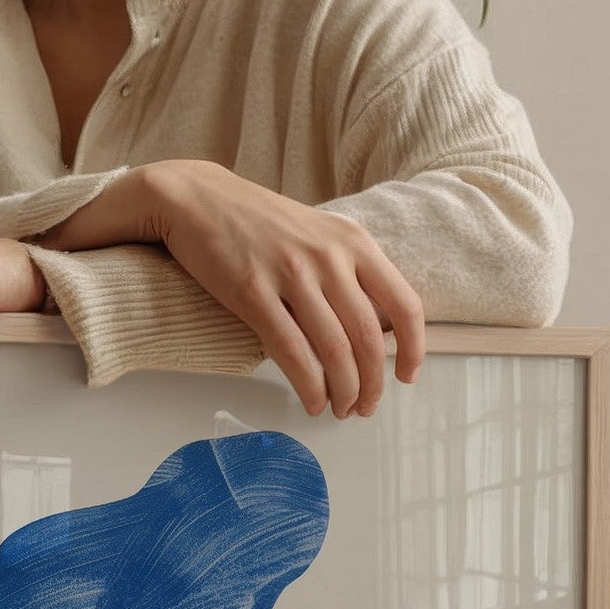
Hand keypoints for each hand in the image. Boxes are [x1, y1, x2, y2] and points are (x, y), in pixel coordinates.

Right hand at [41, 161, 424, 418]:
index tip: (407, 377)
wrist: (196, 198)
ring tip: (340, 410)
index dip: (413, 349)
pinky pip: (292, 352)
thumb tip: (373, 328)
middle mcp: (328, 257)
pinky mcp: (253, 292)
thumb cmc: (257, 223)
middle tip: (365, 407)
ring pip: (334, 351)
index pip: (403, 303)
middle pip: (369, 338)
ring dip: (343, 392)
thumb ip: (348, 272)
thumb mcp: (317, 234)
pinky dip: (308, 386)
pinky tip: (311, 402)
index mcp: (352, 243)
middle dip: (372, 384)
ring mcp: (291, 273)